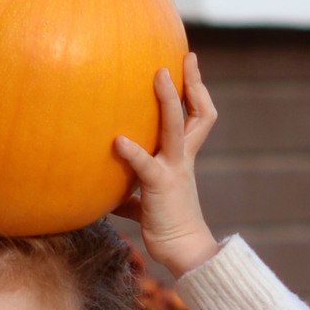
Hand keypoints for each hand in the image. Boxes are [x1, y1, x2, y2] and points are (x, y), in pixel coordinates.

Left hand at [113, 55, 218, 278]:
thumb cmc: (167, 229)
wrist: (185, 252)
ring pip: (176, 128)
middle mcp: (182, 159)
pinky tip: (117, 141)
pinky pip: (145, 165)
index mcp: (182, 160)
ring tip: (159, 75)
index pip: (197, 119)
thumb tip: (112, 199)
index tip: (187, 67)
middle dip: (193, 85)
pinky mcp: (159, 187)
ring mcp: (173, 170)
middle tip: (187, 58)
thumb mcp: (148, 205)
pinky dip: (132, 152)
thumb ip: (132, 195)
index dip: (195, 92)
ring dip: (168, 100)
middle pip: (197, 114)